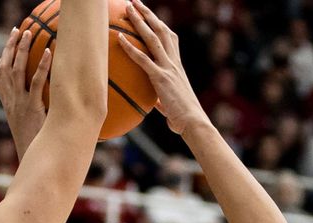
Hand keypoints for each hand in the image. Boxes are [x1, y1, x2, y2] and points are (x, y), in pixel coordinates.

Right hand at [0, 28, 52, 157]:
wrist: (31, 159)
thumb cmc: (33, 144)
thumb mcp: (27, 125)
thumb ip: (30, 110)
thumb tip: (44, 101)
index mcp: (7, 104)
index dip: (1, 59)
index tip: (8, 44)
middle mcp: (11, 101)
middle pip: (5, 67)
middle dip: (10, 47)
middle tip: (18, 30)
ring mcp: (20, 103)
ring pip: (17, 70)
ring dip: (22, 49)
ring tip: (28, 34)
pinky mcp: (32, 108)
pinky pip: (35, 82)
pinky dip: (42, 66)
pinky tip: (49, 52)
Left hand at [118, 0, 207, 135]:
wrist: (193, 121)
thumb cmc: (183, 117)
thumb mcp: (171, 105)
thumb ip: (163, 100)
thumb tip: (157, 104)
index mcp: (177, 65)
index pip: (169, 38)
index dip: (159, 24)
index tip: (149, 15)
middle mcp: (173, 62)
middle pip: (160, 30)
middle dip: (147, 14)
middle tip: (135, 2)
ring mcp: (168, 68)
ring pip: (152, 38)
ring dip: (139, 21)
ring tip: (127, 9)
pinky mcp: (160, 78)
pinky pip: (142, 59)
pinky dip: (130, 48)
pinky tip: (119, 38)